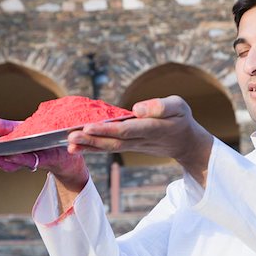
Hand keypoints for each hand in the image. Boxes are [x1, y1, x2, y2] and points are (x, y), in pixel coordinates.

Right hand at [0, 118, 88, 192]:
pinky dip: (22, 158)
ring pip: (15, 162)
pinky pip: (34, 159)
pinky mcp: (48, 159)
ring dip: (1, 160)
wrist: (70, 147)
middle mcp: (22, 156)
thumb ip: (3, 128)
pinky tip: (13, 154)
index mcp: (14, 148)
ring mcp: (35, 159)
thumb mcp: (23, 129)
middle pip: (2, 158)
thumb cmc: (43, 138)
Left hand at [67, 95, 213, 186]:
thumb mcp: (179, 107)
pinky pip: (110, 148)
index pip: (127, 130)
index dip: (108, 130)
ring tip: (69, 144)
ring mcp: (134, 146)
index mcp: (152, 128)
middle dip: (91, 140)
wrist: (186, 144)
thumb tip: (137, 109)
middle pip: (113, 142)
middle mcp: (141, 140)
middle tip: (70, 137)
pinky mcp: (129, 146)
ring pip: (110, 148)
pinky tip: (77, 146)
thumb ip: (160, 107)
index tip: (89, 127)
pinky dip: (93, 148)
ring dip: (89, 147)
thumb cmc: (181, 120)